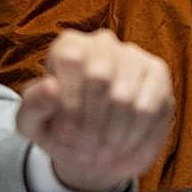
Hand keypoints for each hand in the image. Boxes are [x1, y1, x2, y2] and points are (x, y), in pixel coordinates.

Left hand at [16, 29, 173, 191]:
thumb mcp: (34, 124)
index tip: (65, 134)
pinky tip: (124, 143)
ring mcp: (133, 55)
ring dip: (111, 134)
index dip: (69, 102)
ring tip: (103, 148)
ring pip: (125, 96)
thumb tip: (50, 86)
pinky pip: (148, 106)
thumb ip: (34, 105)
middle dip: (90, 123)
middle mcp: (102, 42)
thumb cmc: (61, 129)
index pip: (71, 60)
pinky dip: (133, 134)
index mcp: (68, 46)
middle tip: (86, 149)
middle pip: (99, 76)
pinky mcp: (157, 74)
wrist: (96, 149)